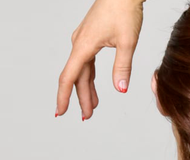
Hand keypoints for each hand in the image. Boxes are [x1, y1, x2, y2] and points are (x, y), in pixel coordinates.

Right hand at [56, 0, 145, 119]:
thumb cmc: (124, 11)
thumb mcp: (127, 41)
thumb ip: (123, 67)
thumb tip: (120, 90)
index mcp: (84, 46)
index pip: (69, 77)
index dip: (64, 97)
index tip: (60, 113)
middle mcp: (80, 43)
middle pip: (77, 77)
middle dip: (81, 98)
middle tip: (87, 117)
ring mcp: (84, 40)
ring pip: (83, 70)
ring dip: (87, 89)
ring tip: (92, 107)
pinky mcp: (91, 37)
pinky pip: (87, 62)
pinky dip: (91, 76)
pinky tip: (95, 86)